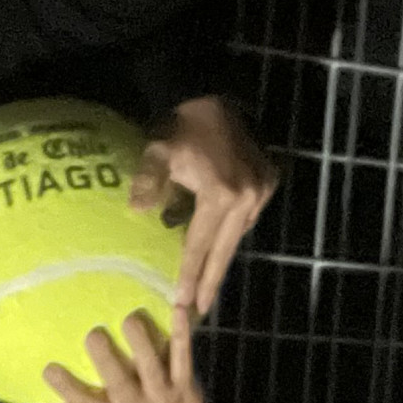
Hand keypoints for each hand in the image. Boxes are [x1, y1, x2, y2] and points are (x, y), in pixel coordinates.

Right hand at [42, 308, 211, 402]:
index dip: (66, 388)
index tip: (49, 368)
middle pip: (118, 384)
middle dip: (106, 360)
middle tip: (93, 334)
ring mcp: (161, 394)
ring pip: (151, 368)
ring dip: (142, 343)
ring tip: (130, 319)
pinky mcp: (183, 382)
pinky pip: (182, 357)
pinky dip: (181, 334)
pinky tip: (178, 311)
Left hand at [133, 97, 277, 312]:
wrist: (211, 91)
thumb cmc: (180, 124)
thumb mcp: (157, 151)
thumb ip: (147, 182)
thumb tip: (135, 211)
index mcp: (222, 195)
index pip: (199, 245)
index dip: (189, 276)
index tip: (183, 304)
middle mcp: (248, 197)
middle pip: (224, 250)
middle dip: (210, 283)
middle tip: (199, 311)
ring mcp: (261, 189)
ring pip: (237, 236)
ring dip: (221, 260)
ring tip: (207, 286)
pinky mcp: (267, 180)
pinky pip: (246, 218)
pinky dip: (231, 235)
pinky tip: (218, 249)